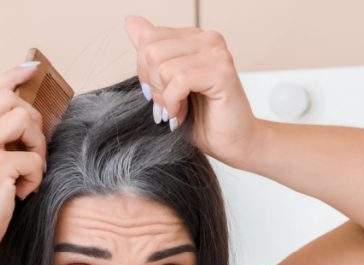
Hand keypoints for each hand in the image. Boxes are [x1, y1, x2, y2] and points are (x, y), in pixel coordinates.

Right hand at [0, 64, 46, 256]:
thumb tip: (24, 125)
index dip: (14, 75)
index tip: (31, 68)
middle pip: (9, 97)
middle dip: (32, 117)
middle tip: (33, 146)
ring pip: (24, 118)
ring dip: (37, 144)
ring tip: (29, 169)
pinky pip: (33, 158)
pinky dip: (35, 177)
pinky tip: (22, 192)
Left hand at [124, 15, 265, 166]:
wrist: (232, 143)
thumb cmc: (201, 118)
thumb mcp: (164, 84)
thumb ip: (150, 53)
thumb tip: (131, 22)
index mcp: (192, 37)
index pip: (147, 37)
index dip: (144, 72)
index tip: (159, 93)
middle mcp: (206, 38)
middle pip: (151, 50)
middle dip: (153, 85)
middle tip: (167, 105)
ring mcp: (216, 53)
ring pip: (163, 66)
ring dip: (164, 97)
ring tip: (177, 110)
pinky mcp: (222, 71)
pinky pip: (178, 80)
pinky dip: (173, 103)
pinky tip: (181, 114)